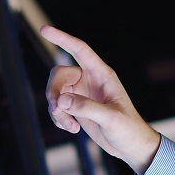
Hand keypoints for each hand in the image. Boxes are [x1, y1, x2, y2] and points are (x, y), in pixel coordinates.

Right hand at [40, 26, 162, 172]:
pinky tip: (73, 129)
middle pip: (58, 74)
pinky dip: (59, 118)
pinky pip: (57, 107)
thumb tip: (61, 101)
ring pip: (55, 93)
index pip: (80, 50)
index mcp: (102, 74)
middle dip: (53, 92)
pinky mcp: (75, 107)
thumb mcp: (110, 118)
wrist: (130, 145)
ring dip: (56, 110)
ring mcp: (81, 93)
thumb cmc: (128, 128)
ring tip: (71, 126)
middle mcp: (89, 79)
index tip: (44, 29)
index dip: (62, 38)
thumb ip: (87, 108)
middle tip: (57, 110)